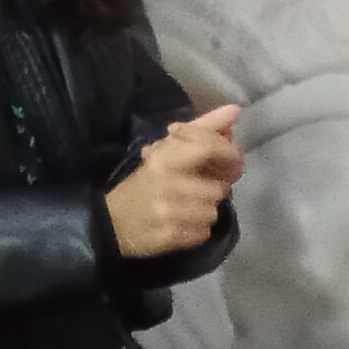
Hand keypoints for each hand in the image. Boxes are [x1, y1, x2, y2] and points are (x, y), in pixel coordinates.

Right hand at [107, 104, 242, 256]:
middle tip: (198, 186)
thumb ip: (204, 128)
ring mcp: (169, 213)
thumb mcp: (168, 149)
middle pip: (219, 187)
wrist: (112, 221)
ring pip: (213, 212)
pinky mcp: (171, 237)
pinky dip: (197, 228)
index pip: (209, 148)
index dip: (228, 154)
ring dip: (205, 209)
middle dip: (213, 188)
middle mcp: (168, 184)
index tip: (230, 160)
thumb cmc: (146, 181)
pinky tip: (181, 222)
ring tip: (186, 205)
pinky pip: (204, 232)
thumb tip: (236, 111)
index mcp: (165, 158)